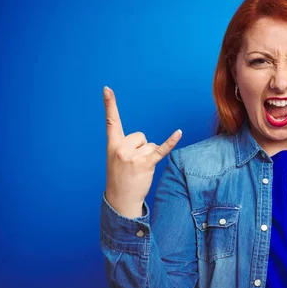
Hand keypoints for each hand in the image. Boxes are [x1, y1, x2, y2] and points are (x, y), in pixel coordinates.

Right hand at [103, 86, 181, 216]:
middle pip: (140, 135)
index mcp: (112, 144)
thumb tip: (146, 142)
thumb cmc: (120, 178)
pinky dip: (171, 141)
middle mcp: (121, 148)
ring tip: (139, 169)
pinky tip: (179, 132)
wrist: (120, 199)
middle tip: (133, 163)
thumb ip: (126, 146)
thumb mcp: (116, 159)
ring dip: (148, 156)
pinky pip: (161, 149)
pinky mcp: (146, 163)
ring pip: (150, 144)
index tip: (107, 88)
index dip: (109, 104)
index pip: (111, 121)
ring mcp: (133, 156)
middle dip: (141, 147)